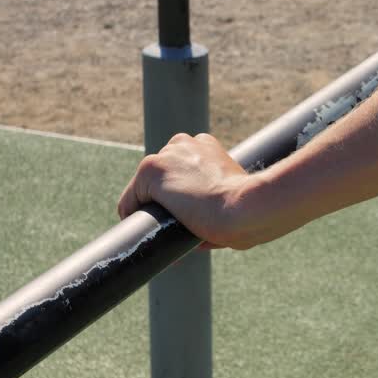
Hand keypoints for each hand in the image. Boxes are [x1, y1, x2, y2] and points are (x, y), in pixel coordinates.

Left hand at [116, 132, 262, 249]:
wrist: (245, 209)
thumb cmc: (247, 211)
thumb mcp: (233, 196)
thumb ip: (215, 200)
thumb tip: (201, 233)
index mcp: (205, 147)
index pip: (179, 171)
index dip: (181, 195)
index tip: (188, 214)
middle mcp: (183, 144)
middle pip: (161, 178)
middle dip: (166, 201)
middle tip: (177, 227)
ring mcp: (165, 156)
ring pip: (144, 189)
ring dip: (151, 209)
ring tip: (164, 232)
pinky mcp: (150, 172)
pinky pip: (130, 202)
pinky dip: (134, 218)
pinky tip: (146, 232)